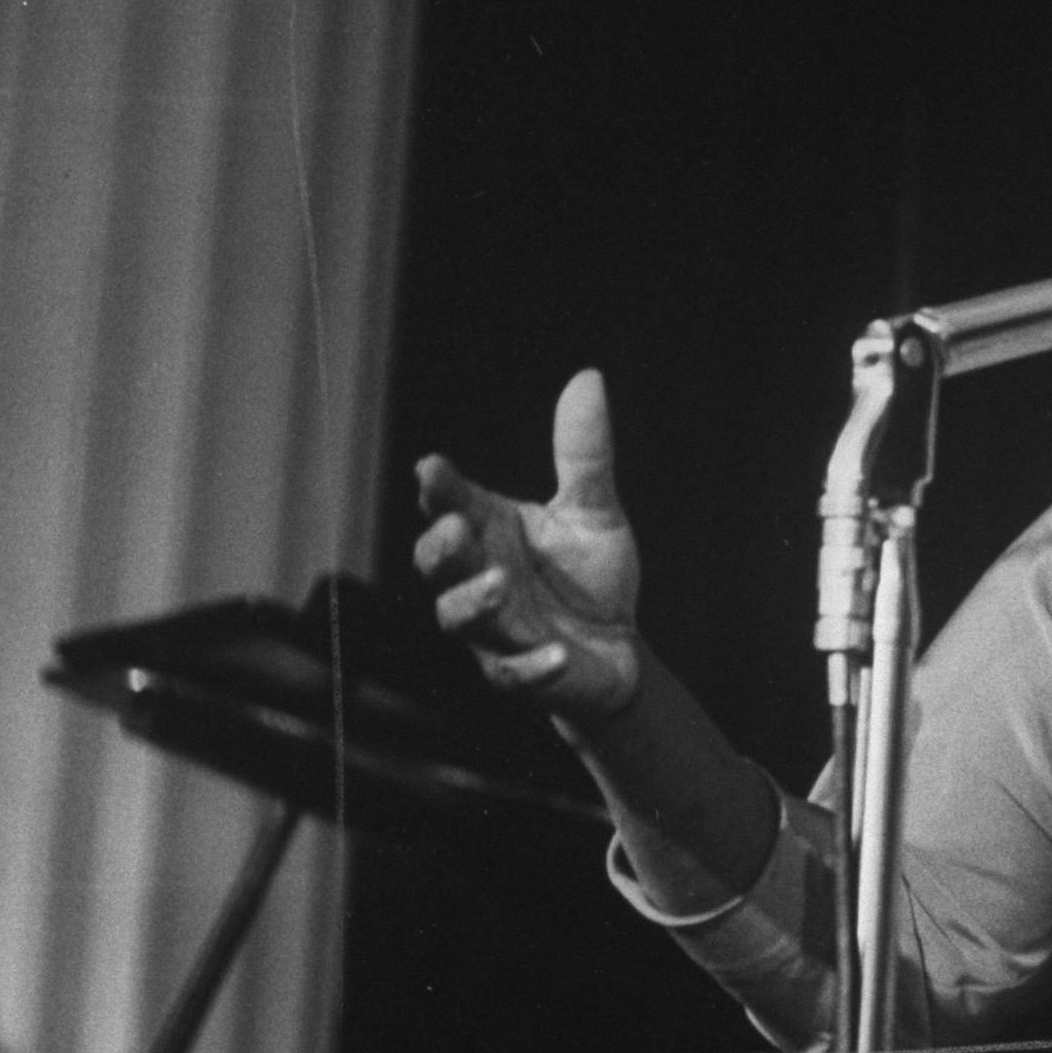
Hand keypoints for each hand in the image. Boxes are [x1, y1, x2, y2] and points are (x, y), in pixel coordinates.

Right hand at [412, 368, 644, 726]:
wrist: (618, 651)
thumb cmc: (588, 577)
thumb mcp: (593, 511)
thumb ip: (584, 454)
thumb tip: (589, 376)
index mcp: (489, 533)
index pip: (450, 505)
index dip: (438, 489)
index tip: (433, 468)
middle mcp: (479, 579)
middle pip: (438, 564)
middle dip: (441, 547)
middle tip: (457, 529)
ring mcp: (495, 631)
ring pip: (461, 619)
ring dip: (475, 601)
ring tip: (501, 582)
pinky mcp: (522, 675)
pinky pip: (515, 675)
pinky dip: (532, 666)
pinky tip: (556, 654)